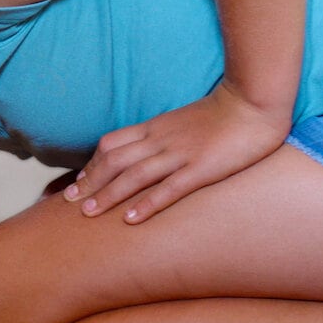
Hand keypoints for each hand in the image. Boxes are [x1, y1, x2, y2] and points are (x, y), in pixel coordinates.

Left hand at [63, 83, 290, 223]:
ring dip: (108, 195)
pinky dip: (147, 204)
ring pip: (134, 176)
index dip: (91, 165)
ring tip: (88, 214)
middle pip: (114, 161)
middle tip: (68, 202)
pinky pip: (168, 188)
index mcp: (154, 127)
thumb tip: (142, 152)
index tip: (77, 183)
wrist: (254, 102)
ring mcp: (180, 154)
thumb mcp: (180, 121)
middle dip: (89, 182)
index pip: (111, 144)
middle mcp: (160, 140)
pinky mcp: (202, 168)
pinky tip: (130, 220)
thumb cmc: (221, 114)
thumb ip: (160, 135)